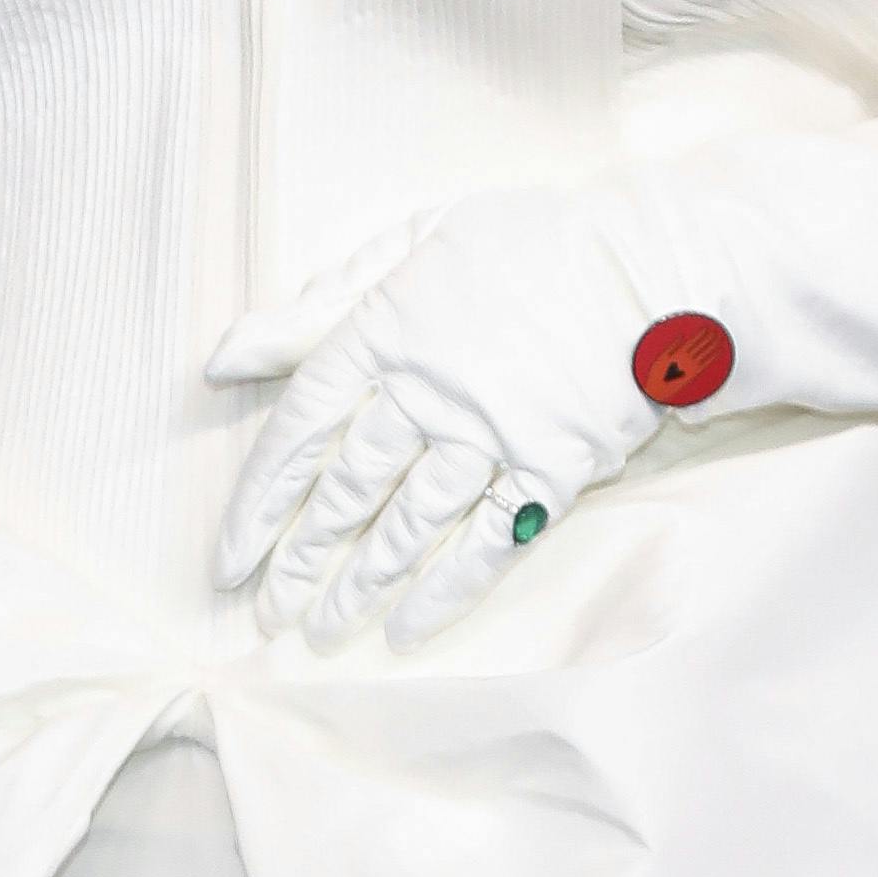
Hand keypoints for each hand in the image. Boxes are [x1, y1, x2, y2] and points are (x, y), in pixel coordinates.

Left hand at [208, 182, 682, 646]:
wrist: (652, 267)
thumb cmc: (529, 247)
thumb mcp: (414, 244)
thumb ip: (318, 305)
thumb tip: (225, 359)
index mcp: (383, 333)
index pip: (298, 432)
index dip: (257, 503)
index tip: (230, 559)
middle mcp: (428, 394)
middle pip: (347, 492)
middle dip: (301, 561)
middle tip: (270, 611)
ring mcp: (490, 437)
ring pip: (407, 528)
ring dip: (357, 587)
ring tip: (320, 631)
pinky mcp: (549, 470)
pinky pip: (486, 544)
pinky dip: (443, 591)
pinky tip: (405, 629)